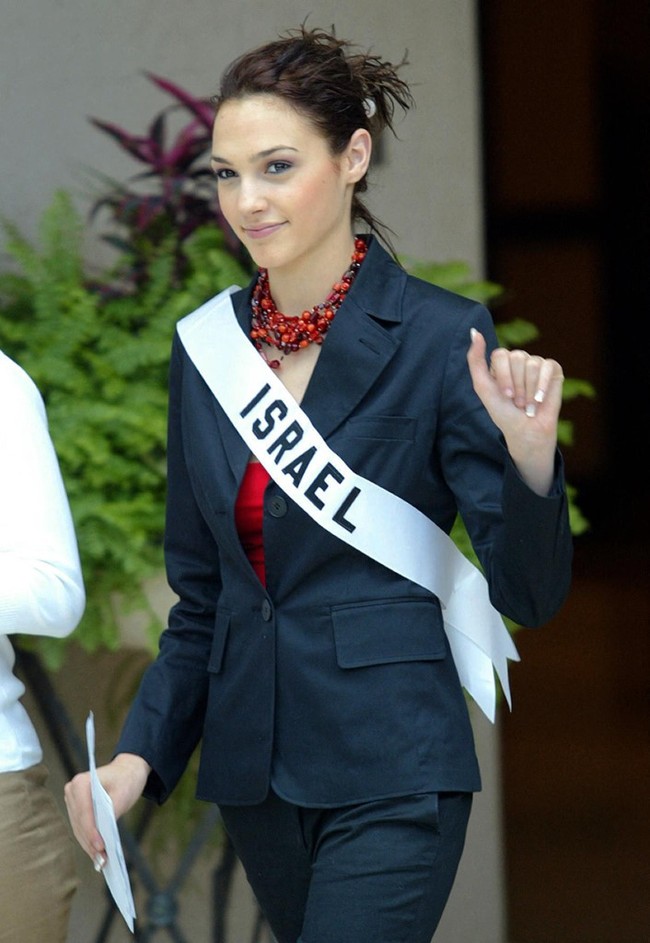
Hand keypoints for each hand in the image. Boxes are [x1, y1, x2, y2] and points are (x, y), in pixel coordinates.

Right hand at [64, 753, 149, 866]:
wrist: (127, 770)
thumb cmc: (126, 780)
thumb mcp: (123, 796)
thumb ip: (111, 815)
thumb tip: (101, 841)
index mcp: (82, 783)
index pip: (84, 813)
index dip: (92, 833)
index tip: (101, 848)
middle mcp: (72, 789)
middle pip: (80, 823)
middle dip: (91, 843)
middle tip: (102, 861)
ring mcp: (72, 798)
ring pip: (78, 828)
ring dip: (88, 845)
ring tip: (100, 861)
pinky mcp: (75, 807)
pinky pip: (80, 826)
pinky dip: (89, 839)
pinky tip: (96, 852)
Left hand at [467, 328, 564, 494]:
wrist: (525, 431)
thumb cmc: (503, 412)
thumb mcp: (483, 387)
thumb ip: (475, 360)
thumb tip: (474, 331)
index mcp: (501, 362)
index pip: (501, 355)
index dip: (504, 376)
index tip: (505, 396)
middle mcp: (518, 359)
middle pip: (517, 357)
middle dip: (517, 385)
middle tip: (517, 402)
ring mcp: (536, 363)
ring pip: (532, 364)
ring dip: (529, 390)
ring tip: (528, 404)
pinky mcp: (553, 369)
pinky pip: (549, 366)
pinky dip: (543, 386)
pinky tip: (539, 399)